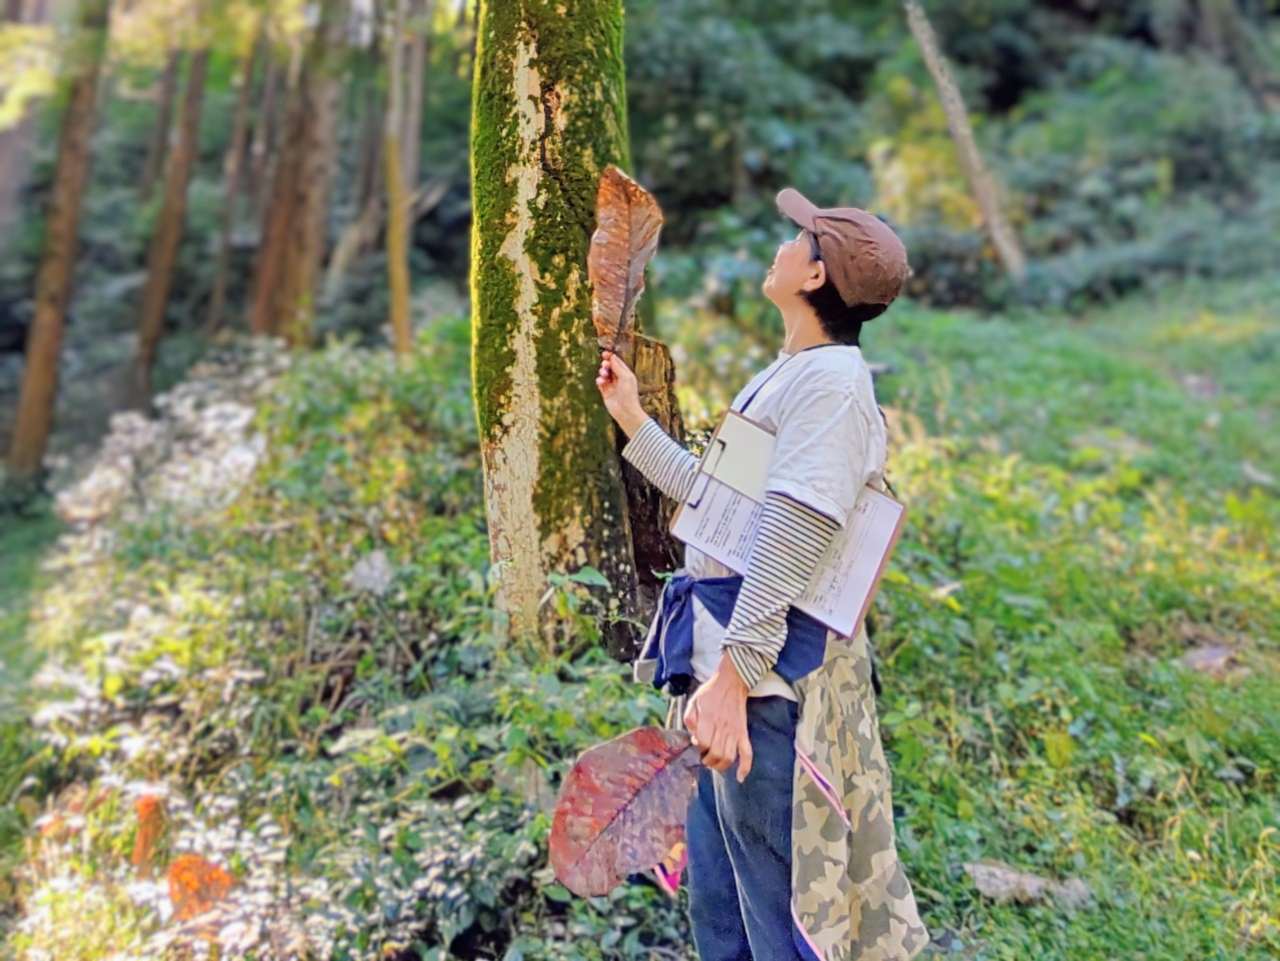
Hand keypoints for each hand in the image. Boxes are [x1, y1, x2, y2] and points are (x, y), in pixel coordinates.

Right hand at [595, 349, 645, 434]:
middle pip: (610, 367)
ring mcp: (612, 386)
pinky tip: (601, 382)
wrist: (625, 412)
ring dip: (602, 372)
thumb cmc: (629, 394)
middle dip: (606, 365)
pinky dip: (599, 381)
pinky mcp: (606, 393)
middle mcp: (619, 379)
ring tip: (603, 375)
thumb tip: (612, 357)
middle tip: (605, 365)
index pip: (617, 363)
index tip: (605, 354)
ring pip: (604, 374)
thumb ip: (618, 366)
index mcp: (626, 374)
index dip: (611, 358)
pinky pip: (600, 383)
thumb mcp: (625, 377)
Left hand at [682, 655, 752, 782]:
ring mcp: (735, 731)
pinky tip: (740, 777)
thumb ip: (689, 719)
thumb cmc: (710, 692)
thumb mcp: (693, 701)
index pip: (704, 742)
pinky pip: (747, 752)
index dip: (699, 748)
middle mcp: (723, 727)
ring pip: (729, 757)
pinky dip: (745, 766)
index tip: (697, 745)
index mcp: (709, 719)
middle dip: (708, 761)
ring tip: (714, 764)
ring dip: (721, 766)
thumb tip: (694, 737)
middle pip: (716, 753)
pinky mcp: (743, 733)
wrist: (732, 682)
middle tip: (703, 759)